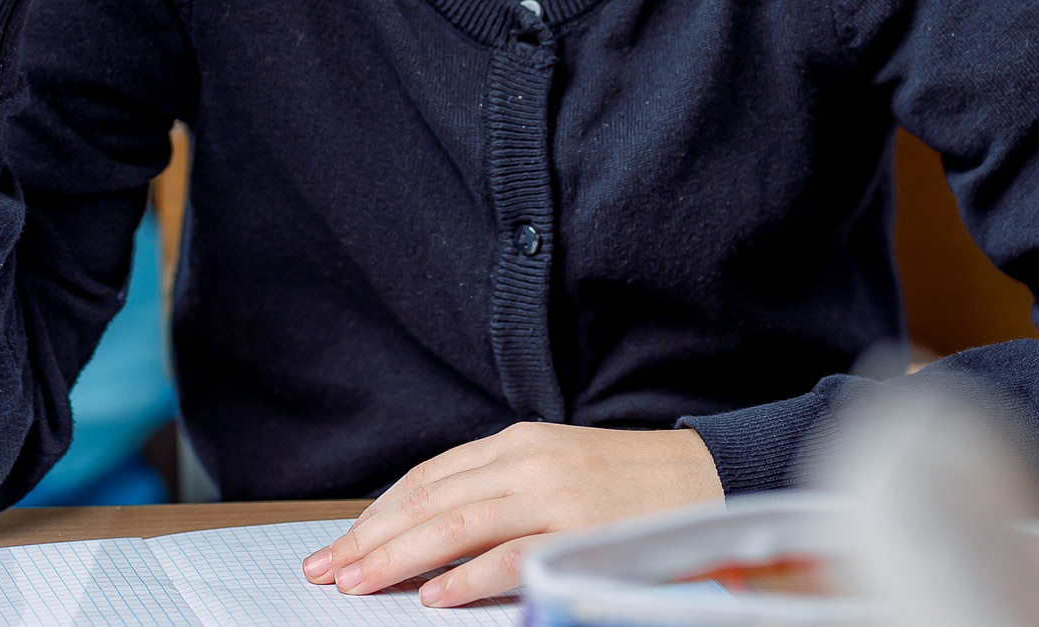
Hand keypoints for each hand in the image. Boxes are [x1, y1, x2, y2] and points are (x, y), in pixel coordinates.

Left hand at [302, 424, 721, 607]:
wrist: (711, 479)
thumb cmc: (628, 485)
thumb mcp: (554, 469)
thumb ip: (498, 491)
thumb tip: (430, 532)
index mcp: (516, 443)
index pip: (427, 478)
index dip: (378, 513)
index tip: (340, 545)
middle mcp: (527, 460)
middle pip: (429, 499)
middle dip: (372, 537)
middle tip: (328, 570)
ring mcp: (554, 494)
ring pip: (456, 522)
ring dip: (400, 556)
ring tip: (360, 582)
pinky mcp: (581, 531)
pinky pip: (512, 556)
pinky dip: (468, 576)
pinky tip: (433, 595)